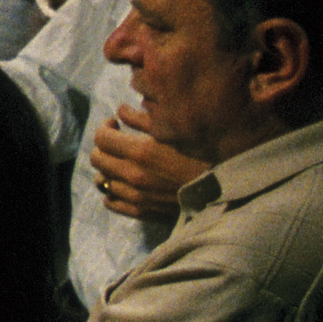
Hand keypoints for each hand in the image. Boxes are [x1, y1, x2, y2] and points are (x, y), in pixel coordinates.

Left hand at [88, 105, 207, 220]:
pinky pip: (110, 202)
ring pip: (102, 180)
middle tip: (116, 141)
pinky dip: (111, 191)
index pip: (101, 138)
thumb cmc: (204, 156)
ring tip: (120, 162)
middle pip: (97, 159)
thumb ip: (145, 120)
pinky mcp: (141, 211)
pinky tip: (121, 183)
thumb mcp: (175, 132)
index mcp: (140, 152)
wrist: (225, 190)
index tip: (114, 123)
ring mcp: (135, 195)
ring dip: (107, 168)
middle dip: (103, 146)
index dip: (105, 127)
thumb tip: (120, 110)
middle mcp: (133, 175)